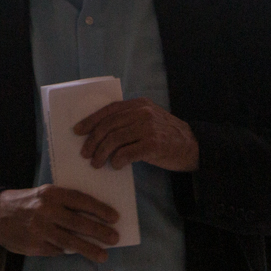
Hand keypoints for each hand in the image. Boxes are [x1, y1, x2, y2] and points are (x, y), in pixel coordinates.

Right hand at [0, 185, 120, 262]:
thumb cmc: (26, 203)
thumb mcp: (43, 195)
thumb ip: (64, 203)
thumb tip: (92, 218)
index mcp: (51, 194)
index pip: (81, 201)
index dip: (100, 209)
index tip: (115, 218)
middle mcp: (46, 211)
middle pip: (78, 223)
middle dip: (99, 232)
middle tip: (114, 238)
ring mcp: (39, 229)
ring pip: (70, 241)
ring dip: (89, 249)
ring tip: (103, 256)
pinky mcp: (34, 245)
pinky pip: (56, 250)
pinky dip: (66, 251)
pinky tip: (74, 251)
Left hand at [73, 97, 198, 171]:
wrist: (193, 146)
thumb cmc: (165, 136)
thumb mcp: (148, 120)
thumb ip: (128, 121)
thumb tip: (97, 133)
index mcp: (139, 104)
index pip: (109, 110)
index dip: (91, 121)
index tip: (77, 131)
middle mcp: (143, 112)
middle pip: (109, 125)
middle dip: (93, 141)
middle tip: (85, 153)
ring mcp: (149, 127)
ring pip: (114, 139)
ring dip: (101, 153)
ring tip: (96, 163)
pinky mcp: (154, 144)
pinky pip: (127, 152)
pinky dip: (117, 160)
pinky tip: (115, 165)